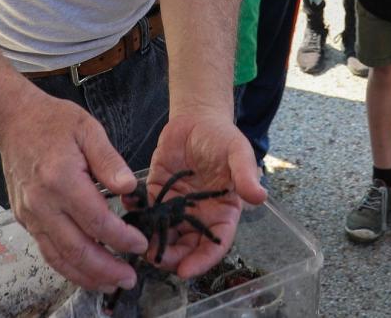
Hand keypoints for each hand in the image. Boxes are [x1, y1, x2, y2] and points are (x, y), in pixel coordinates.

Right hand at [0, 93, 147, 291]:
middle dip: (106, 268)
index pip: (96, 221)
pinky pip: (47, 250)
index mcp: (62, 180)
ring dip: (86, 276)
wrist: (14, 122)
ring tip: (111, 284)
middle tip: (130, 278)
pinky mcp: (26, 219)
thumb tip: (129, 189)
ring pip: (58, 257)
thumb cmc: (54, 122)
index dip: (121, 238)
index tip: (141, 245)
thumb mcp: (88, 129)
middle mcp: (43, 204)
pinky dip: (67, 267)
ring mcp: (31, 215)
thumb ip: (110, 160)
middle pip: (76, 248)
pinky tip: (85, 272)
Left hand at [140, 111, 264, 277]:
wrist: (198, 119)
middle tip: (155, 259)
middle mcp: (198, 216)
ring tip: (139, 241)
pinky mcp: (156, 195)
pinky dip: (136, 214)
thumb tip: (260, 196)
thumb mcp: (238, 153)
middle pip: (186, 247)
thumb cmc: (223, 138)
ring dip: (151, 242)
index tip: (186, 271)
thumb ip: (245, 174)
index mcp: (222, 212)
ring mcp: (176, 208)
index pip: (215, 244)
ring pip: (164, 235)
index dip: (202, 260)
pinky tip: (130, 211)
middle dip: (172, 257)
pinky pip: (145, 211)